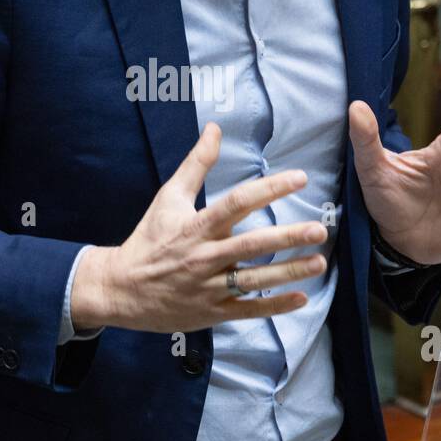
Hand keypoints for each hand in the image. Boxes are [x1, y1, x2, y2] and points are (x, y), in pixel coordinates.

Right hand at [70, 122, 328, 332]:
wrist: (121, 289)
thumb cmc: (149, 239)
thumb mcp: (168, 197)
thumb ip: (196, 164)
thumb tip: (215, 128)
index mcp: (196, 227)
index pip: (236, 203)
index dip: (268, 189)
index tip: (299, 178)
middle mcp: (204, 257)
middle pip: (251, 245)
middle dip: (287, 237)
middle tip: (318, 229)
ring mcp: (209, 287)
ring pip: (254, 281)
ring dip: (289, 272)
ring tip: (319, 261)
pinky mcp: (212, 312)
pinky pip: (247, 310)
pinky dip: (275, 307)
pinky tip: (302, 298)